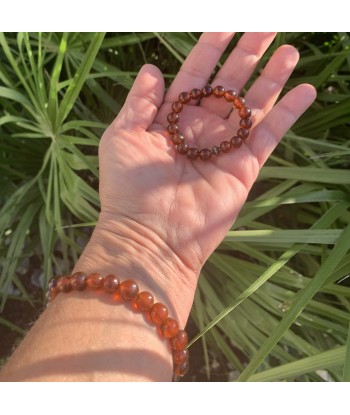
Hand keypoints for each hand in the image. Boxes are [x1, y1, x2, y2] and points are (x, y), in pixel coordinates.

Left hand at [93, 33, 315, 321]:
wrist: (150, 237)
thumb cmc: (127, 189)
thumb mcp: (122, 138)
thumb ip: (139, 103)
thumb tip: (152, 68)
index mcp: (170, 120)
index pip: (195, 76)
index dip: (211, 49)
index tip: (227, 23)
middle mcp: (200, 131)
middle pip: (228, 86)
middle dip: (247, 55)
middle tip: (266, 26)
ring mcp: (223, 149)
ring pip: (252, 106)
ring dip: (271, 78)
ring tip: (288, 50)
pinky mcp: (243, 169)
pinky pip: (268, 136)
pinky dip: (287, 113)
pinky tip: (303, 90)